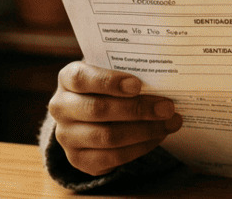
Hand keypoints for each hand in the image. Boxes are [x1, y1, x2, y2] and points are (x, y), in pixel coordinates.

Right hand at [48, 61, 182, 175]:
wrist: (88, 115)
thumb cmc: (107, 86)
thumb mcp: (110, 71)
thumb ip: (128, 70)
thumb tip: (162, 76)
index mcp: (67, 78)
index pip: (82, 78)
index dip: (109, 82)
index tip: (138, 85)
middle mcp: (61, 107)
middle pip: (98, 109)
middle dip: (137, 109)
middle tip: (167, 107)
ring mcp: (66, 136)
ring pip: (107, 136)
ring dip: (144, 131)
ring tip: (170, 123)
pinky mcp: (78, 159)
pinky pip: (112, 157)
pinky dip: (140, 148)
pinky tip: (157, 137)